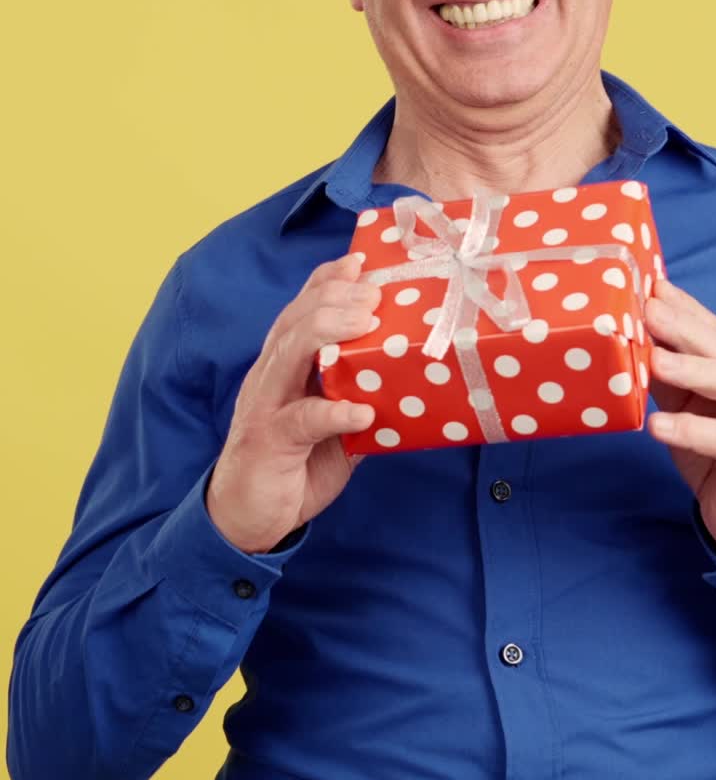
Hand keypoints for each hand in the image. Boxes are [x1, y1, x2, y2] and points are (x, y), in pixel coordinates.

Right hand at [206, 252, 379, 552]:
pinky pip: (303, 419)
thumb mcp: (331, 425)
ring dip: (330, 332)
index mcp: (282, 365)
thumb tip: (407, 384)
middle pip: (296, 318)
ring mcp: (267, 405)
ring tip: (369, 326)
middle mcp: (270, 375)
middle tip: (376, 295)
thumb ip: (357, 398)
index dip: (327, 280)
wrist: (245, 518)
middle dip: (336, 298)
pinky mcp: (271, 440)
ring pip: (290, 351)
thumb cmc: (292, 465)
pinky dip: (334, 411)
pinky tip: (363, 411)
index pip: (300, 308)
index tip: (360, 261)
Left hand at [646, 278, 715, 540]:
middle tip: (652, 312)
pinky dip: (693, 431)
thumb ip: (669, 374)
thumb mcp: (686, 406)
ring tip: (656, 361)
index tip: (656, 288)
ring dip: (694, 371)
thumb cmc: (708, 453)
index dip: (689, 310)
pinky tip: (659, 427)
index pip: (715, 334)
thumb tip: (633, 332)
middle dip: (688, 331)